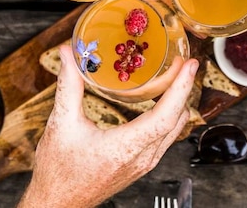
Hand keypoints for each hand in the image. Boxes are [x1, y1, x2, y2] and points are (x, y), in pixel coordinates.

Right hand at [19, 44, 198, 207]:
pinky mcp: (142, 165)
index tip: (190, 65)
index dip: (181, 87)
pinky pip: (166, 137)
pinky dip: (169, 116)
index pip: (166, 115)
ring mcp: (144, 163)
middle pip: (177, 119)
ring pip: (174, 129)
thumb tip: (68, 54)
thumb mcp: (61, 124)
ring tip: (176, 78)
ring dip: (178, 102)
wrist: (57, 204)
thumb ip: (68, 86)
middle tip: (185, 64)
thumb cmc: (58, 172)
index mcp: (125, 147)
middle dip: (184, 89)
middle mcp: (142, 157)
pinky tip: (161, 102)